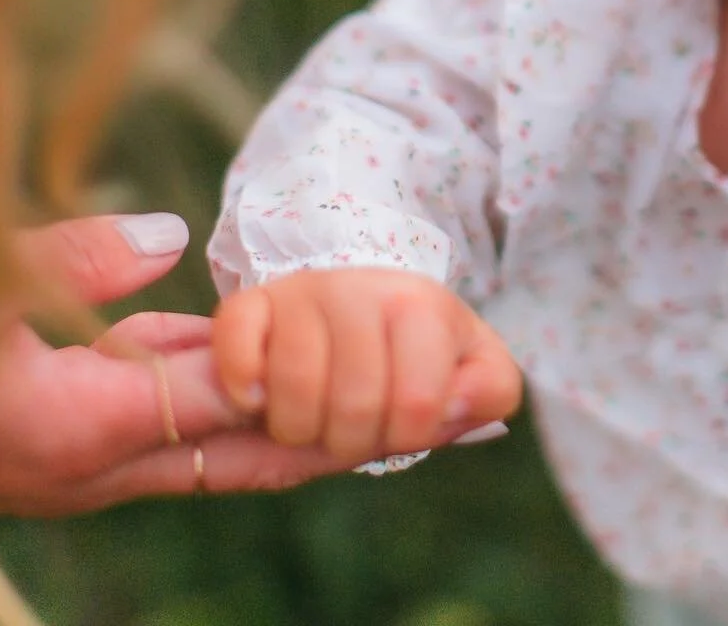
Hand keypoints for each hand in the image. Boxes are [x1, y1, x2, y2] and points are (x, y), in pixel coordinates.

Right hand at [0, 215, 345, 515]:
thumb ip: (74, 264)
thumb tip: (167, 238)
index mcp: (83, 428)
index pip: (226, 403)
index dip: (304, 381)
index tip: (377, 371)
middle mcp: (88, 466)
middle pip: (233, 455)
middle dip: (319, 438)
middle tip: (417, 425)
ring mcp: (69, 466)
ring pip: (196, 442)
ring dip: (271, 418)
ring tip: (355, 396)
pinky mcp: (52, 451)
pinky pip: (152, 424)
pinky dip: (207, 396)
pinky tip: (247, 360)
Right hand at [212, 267, 521, 465]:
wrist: (349, 306)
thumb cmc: (410, 354)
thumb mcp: (468, 368)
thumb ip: (488, 390)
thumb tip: (457, 405)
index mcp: (423, 306)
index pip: (417, 407)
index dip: (405, 435)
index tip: (399, 421)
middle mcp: (361, 287)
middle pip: (355, 407)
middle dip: (350, 439)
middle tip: (349, 424)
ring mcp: (301, 291)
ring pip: (296, 389)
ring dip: (297, 426)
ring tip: (309, 413)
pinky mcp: (249, 303)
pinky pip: (238, 351)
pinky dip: (244, 390)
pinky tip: (259, 397)